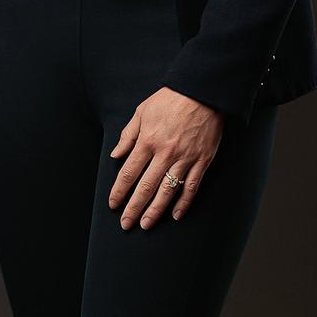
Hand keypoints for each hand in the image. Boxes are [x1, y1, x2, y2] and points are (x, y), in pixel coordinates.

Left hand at [108, 87, 223, 228]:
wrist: (202, 91)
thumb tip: (115, 155)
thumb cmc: (170, 99)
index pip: (128, 173)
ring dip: (155, 210)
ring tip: (146, 225)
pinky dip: (184, 202)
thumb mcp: (142, 111)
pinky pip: (192, 186)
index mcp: (147, 140)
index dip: (119, 192)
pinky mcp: (202, 160)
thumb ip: (128, 135)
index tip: (113, 205)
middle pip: (145, 187)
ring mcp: (185, 158)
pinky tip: (176, 215)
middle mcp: (164, 153)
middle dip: (134, 208)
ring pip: (168, 191)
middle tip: (126, 224)